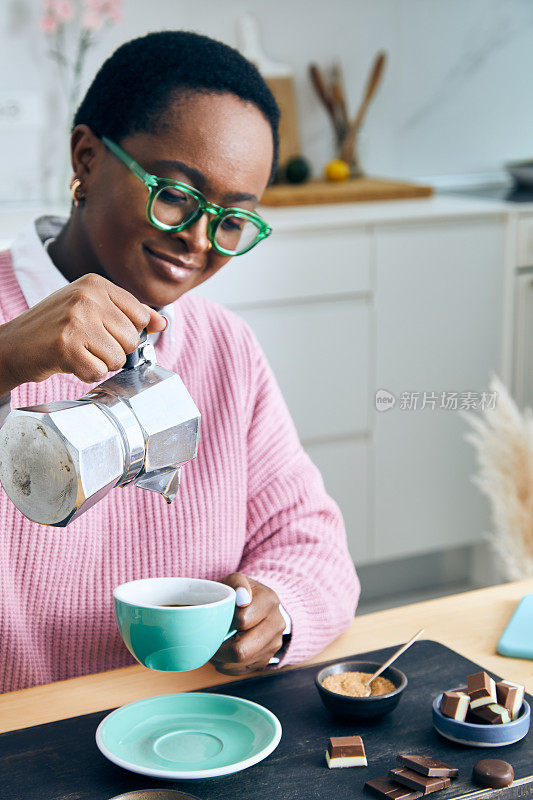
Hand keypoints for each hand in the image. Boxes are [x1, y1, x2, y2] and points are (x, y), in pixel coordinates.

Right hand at [0, 273, 166, 393]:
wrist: (13, 344)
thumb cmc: (56, 327)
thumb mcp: (92, 309)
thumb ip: (129, 314)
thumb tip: (161, 323)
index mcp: (96, 284)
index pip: (140, 315)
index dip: (126, 332)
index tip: (103, 331)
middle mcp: (87, 297)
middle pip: (132, 339)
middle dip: (113, 350)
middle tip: (87, 344)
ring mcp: (76, 320)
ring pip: (118, 358)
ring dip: (100, 364)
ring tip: (78, 352)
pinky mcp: (66, 346)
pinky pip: (99, 372)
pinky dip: (86, 374)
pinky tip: (70, 362)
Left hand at [211, 573, 285, 675]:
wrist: (255, 604)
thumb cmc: (238, 593)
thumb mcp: (235, 580)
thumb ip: (237, 583)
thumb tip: (242, 597)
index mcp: (270, 601)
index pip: (242, 620)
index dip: (225, 620)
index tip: (219, 615)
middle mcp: (277, 623)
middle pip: (242, 650)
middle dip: (220, 648)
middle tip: (210, 639)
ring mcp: (274, 643)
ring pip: (241, 663)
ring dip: (222, 658)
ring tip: (216, 644)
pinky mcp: (268, 658)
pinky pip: (242, 670)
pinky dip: (228, 665)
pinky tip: (224, 651)